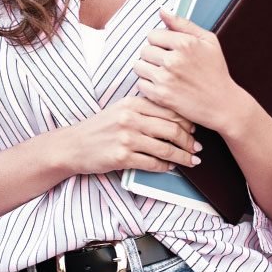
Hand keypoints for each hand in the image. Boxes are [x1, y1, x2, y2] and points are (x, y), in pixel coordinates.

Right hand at [62, 96, 200, 175]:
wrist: (73, 146)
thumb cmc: (100, 128)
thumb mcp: (121, 110)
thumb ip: (144, 110)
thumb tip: (176, 119)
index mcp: (132, 103)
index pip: (169, 110)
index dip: (187, 121)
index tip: (195, 129)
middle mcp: (130, 118)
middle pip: (172, 129)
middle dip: (189, 140)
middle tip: (198, 147)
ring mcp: (126, 139)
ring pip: (165, 148)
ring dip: (183, 156)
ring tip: (192, 160)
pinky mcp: (122, 158)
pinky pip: (152, 163)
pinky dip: (166, 167)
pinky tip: (171, 168)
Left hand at [133, 9, 244, 132]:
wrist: (222, 104)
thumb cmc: (216, 70)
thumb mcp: (208, 41)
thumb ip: (183, 23)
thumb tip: (162, 10)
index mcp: (185, 43)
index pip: (153, 34)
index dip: (160, 41)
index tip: (168, 49)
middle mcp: (173, 60)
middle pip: (144, 49)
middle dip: (153, 55)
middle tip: (166, 63)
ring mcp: (166, 79)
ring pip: (139, 66)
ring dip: (147, 69)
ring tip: (162, 73)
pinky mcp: (161, 96)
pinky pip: (140, 84)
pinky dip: (148, 84)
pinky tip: (161, 85)